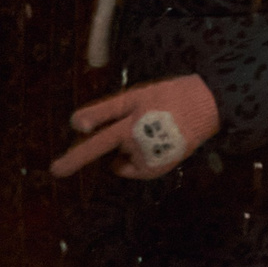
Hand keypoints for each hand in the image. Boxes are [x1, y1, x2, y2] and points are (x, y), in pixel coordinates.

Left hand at [51, 75, 219, 180]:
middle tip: (135, 121)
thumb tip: (75, 125)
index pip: (95, 145)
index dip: (74, 158)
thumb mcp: (137, 95)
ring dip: (130, 146)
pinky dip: (137, 161)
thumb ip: (104, 111)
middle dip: (115, 138)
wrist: (212, 103)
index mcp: (130, 127)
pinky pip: (137, 169)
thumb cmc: (172, 94)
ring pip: (125, 156)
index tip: (55, 172)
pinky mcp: (160, 169)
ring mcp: (151, 161)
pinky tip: (151, 144)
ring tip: (152, 126)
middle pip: (113, 148)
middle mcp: (138, 148)